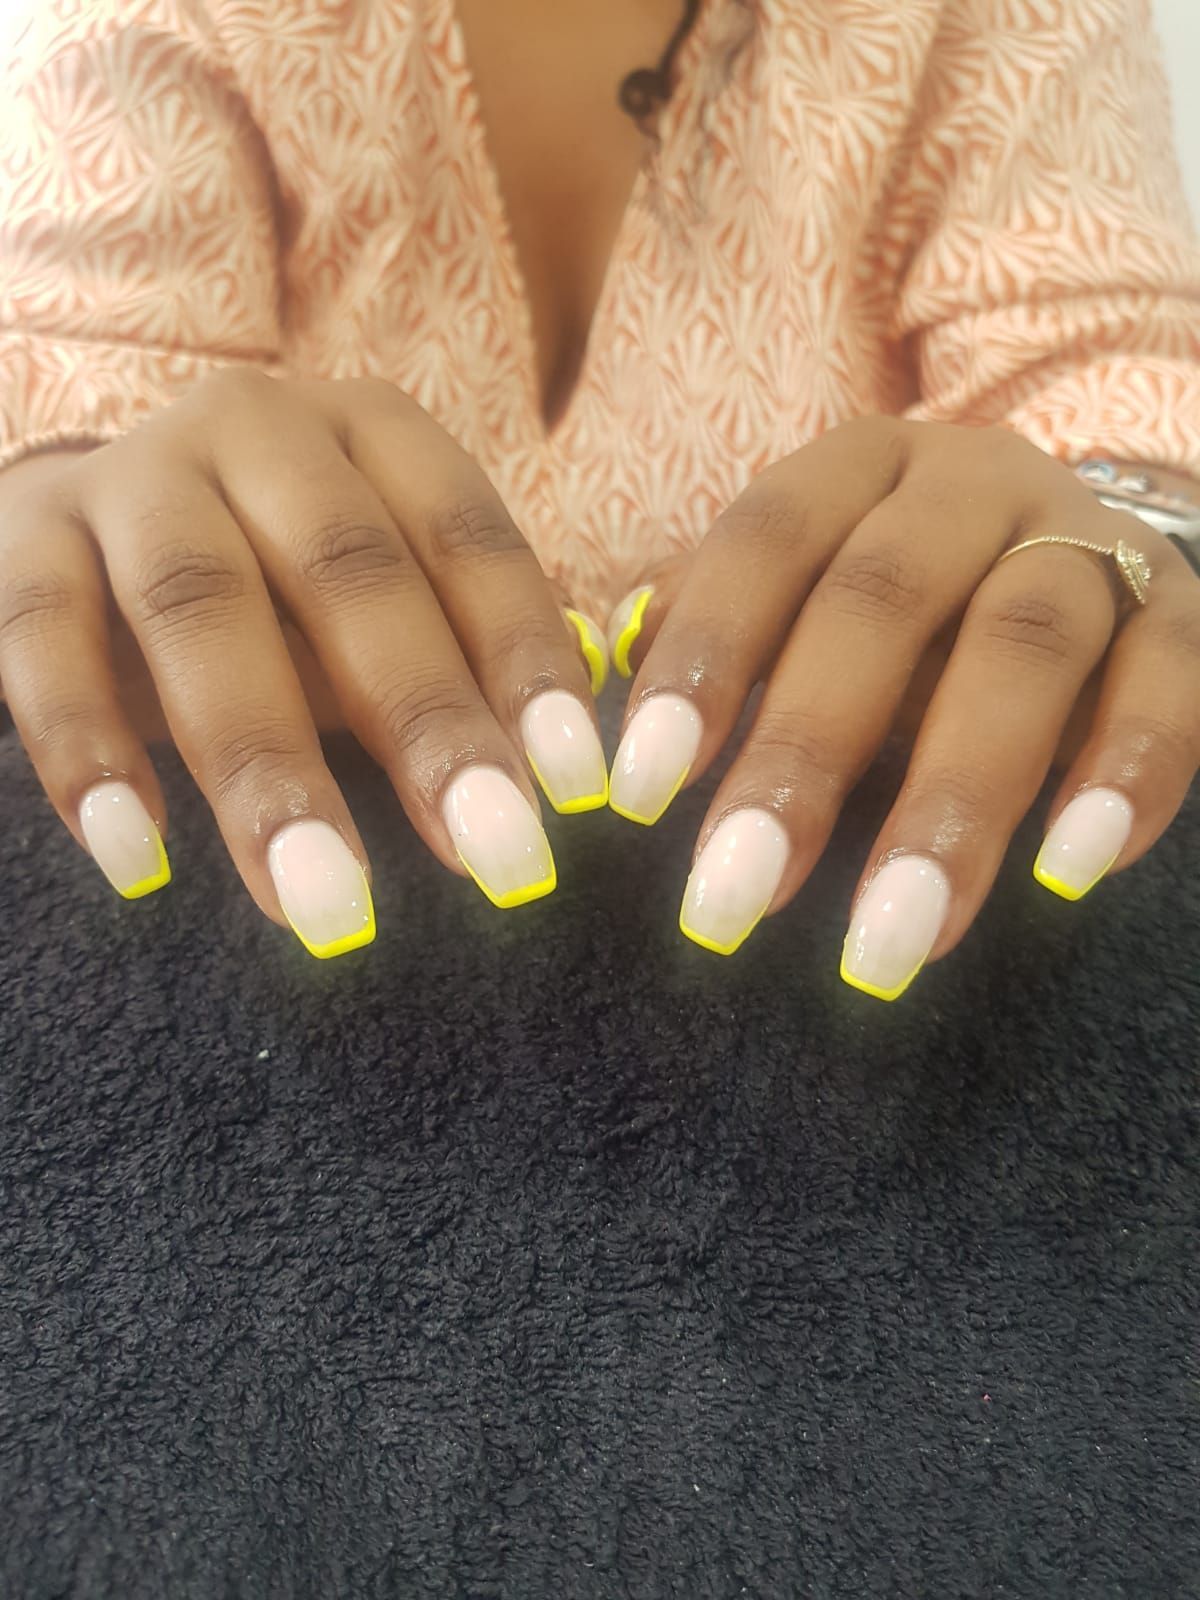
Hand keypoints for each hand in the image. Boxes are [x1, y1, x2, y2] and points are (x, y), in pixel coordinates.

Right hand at [0, 372, 610, 955]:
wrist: (77, 520)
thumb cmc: (269, 583)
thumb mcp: (366, 608)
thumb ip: (446, 670)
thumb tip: (546, 791)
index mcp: (369, 432)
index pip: (467, 541)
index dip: (524, 663)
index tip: (576, 791)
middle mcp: (255, 429)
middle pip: (349, 571)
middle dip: (427, 725)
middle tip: (493, 862)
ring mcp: (130, 476)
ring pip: (199, 608)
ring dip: (264, 765)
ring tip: (323, 904)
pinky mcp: (20, 537)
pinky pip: (41, 639)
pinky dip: (87, 751)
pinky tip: (139, 860)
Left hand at [604, 417, 1199, 999]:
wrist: (1073, 549)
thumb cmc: (899, 610)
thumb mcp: (801, 606)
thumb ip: (718, 651)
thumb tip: (591, 744)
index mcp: (855, 468)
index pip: (766, 540)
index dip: (704, 657)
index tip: (639, 791)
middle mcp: (970, 482)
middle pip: (884, 596)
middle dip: (803, 754)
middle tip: (732, 900)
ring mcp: (1085, 537)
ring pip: (1026, 644)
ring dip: (957, 798)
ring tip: (897, 937)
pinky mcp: (1182, 608)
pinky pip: (1172, 676)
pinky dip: (1131, 768)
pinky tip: (1075, 871)